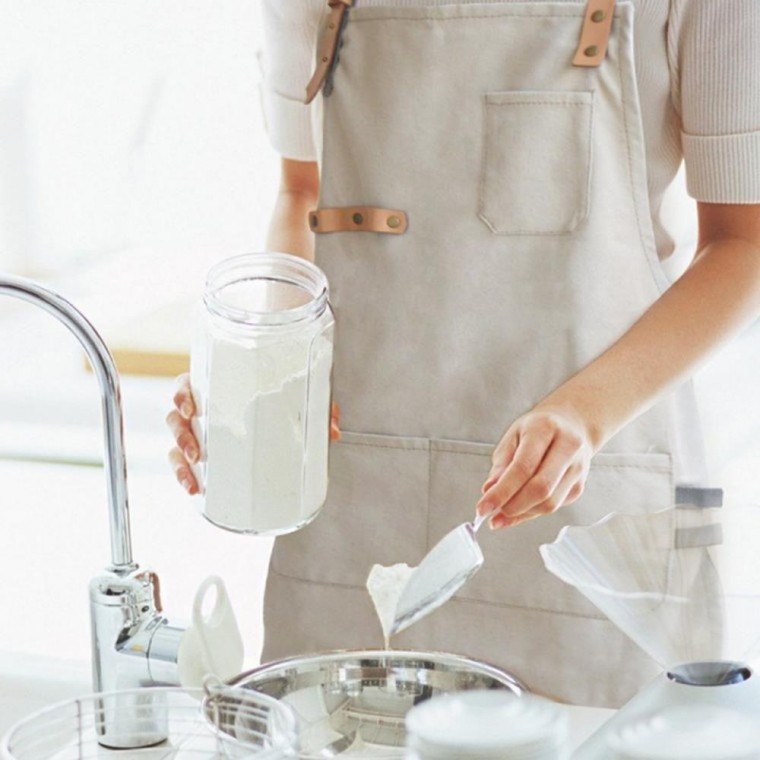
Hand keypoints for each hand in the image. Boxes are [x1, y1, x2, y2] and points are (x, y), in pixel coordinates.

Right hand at [166, 374, 341, 494]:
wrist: (283, 432)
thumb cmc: (282, 407)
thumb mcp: (300, 405)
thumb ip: (318, 411)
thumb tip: (334, 432)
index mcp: (219, 388)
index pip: (189, 384)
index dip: (182, 394)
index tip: (190, 407)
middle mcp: (203, 410)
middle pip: (176, 415)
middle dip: (181, 433)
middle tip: (196, 451)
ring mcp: (199, 435)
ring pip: (175, 442)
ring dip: (179, 458)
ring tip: (194, 472)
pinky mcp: (200, 459)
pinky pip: (182, 466)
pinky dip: (184, 477)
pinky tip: (194, 489)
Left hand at [476, 405, 593, 529]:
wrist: (572, 424)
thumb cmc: (538, 429)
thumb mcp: (513, 436)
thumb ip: (501, 463)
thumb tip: (490, 490)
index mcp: (545, 428)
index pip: (523, 467)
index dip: (502, 491)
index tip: (483, 507)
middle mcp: (568, 447)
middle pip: (541, 488)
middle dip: (513, 506)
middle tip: (492, 513)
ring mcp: (578, 468)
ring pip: (550, 503)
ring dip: (522, 512)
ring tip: (502, 511)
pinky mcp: (580, 485)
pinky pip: (554, 507)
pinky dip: (532, 512)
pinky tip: (519, 508)